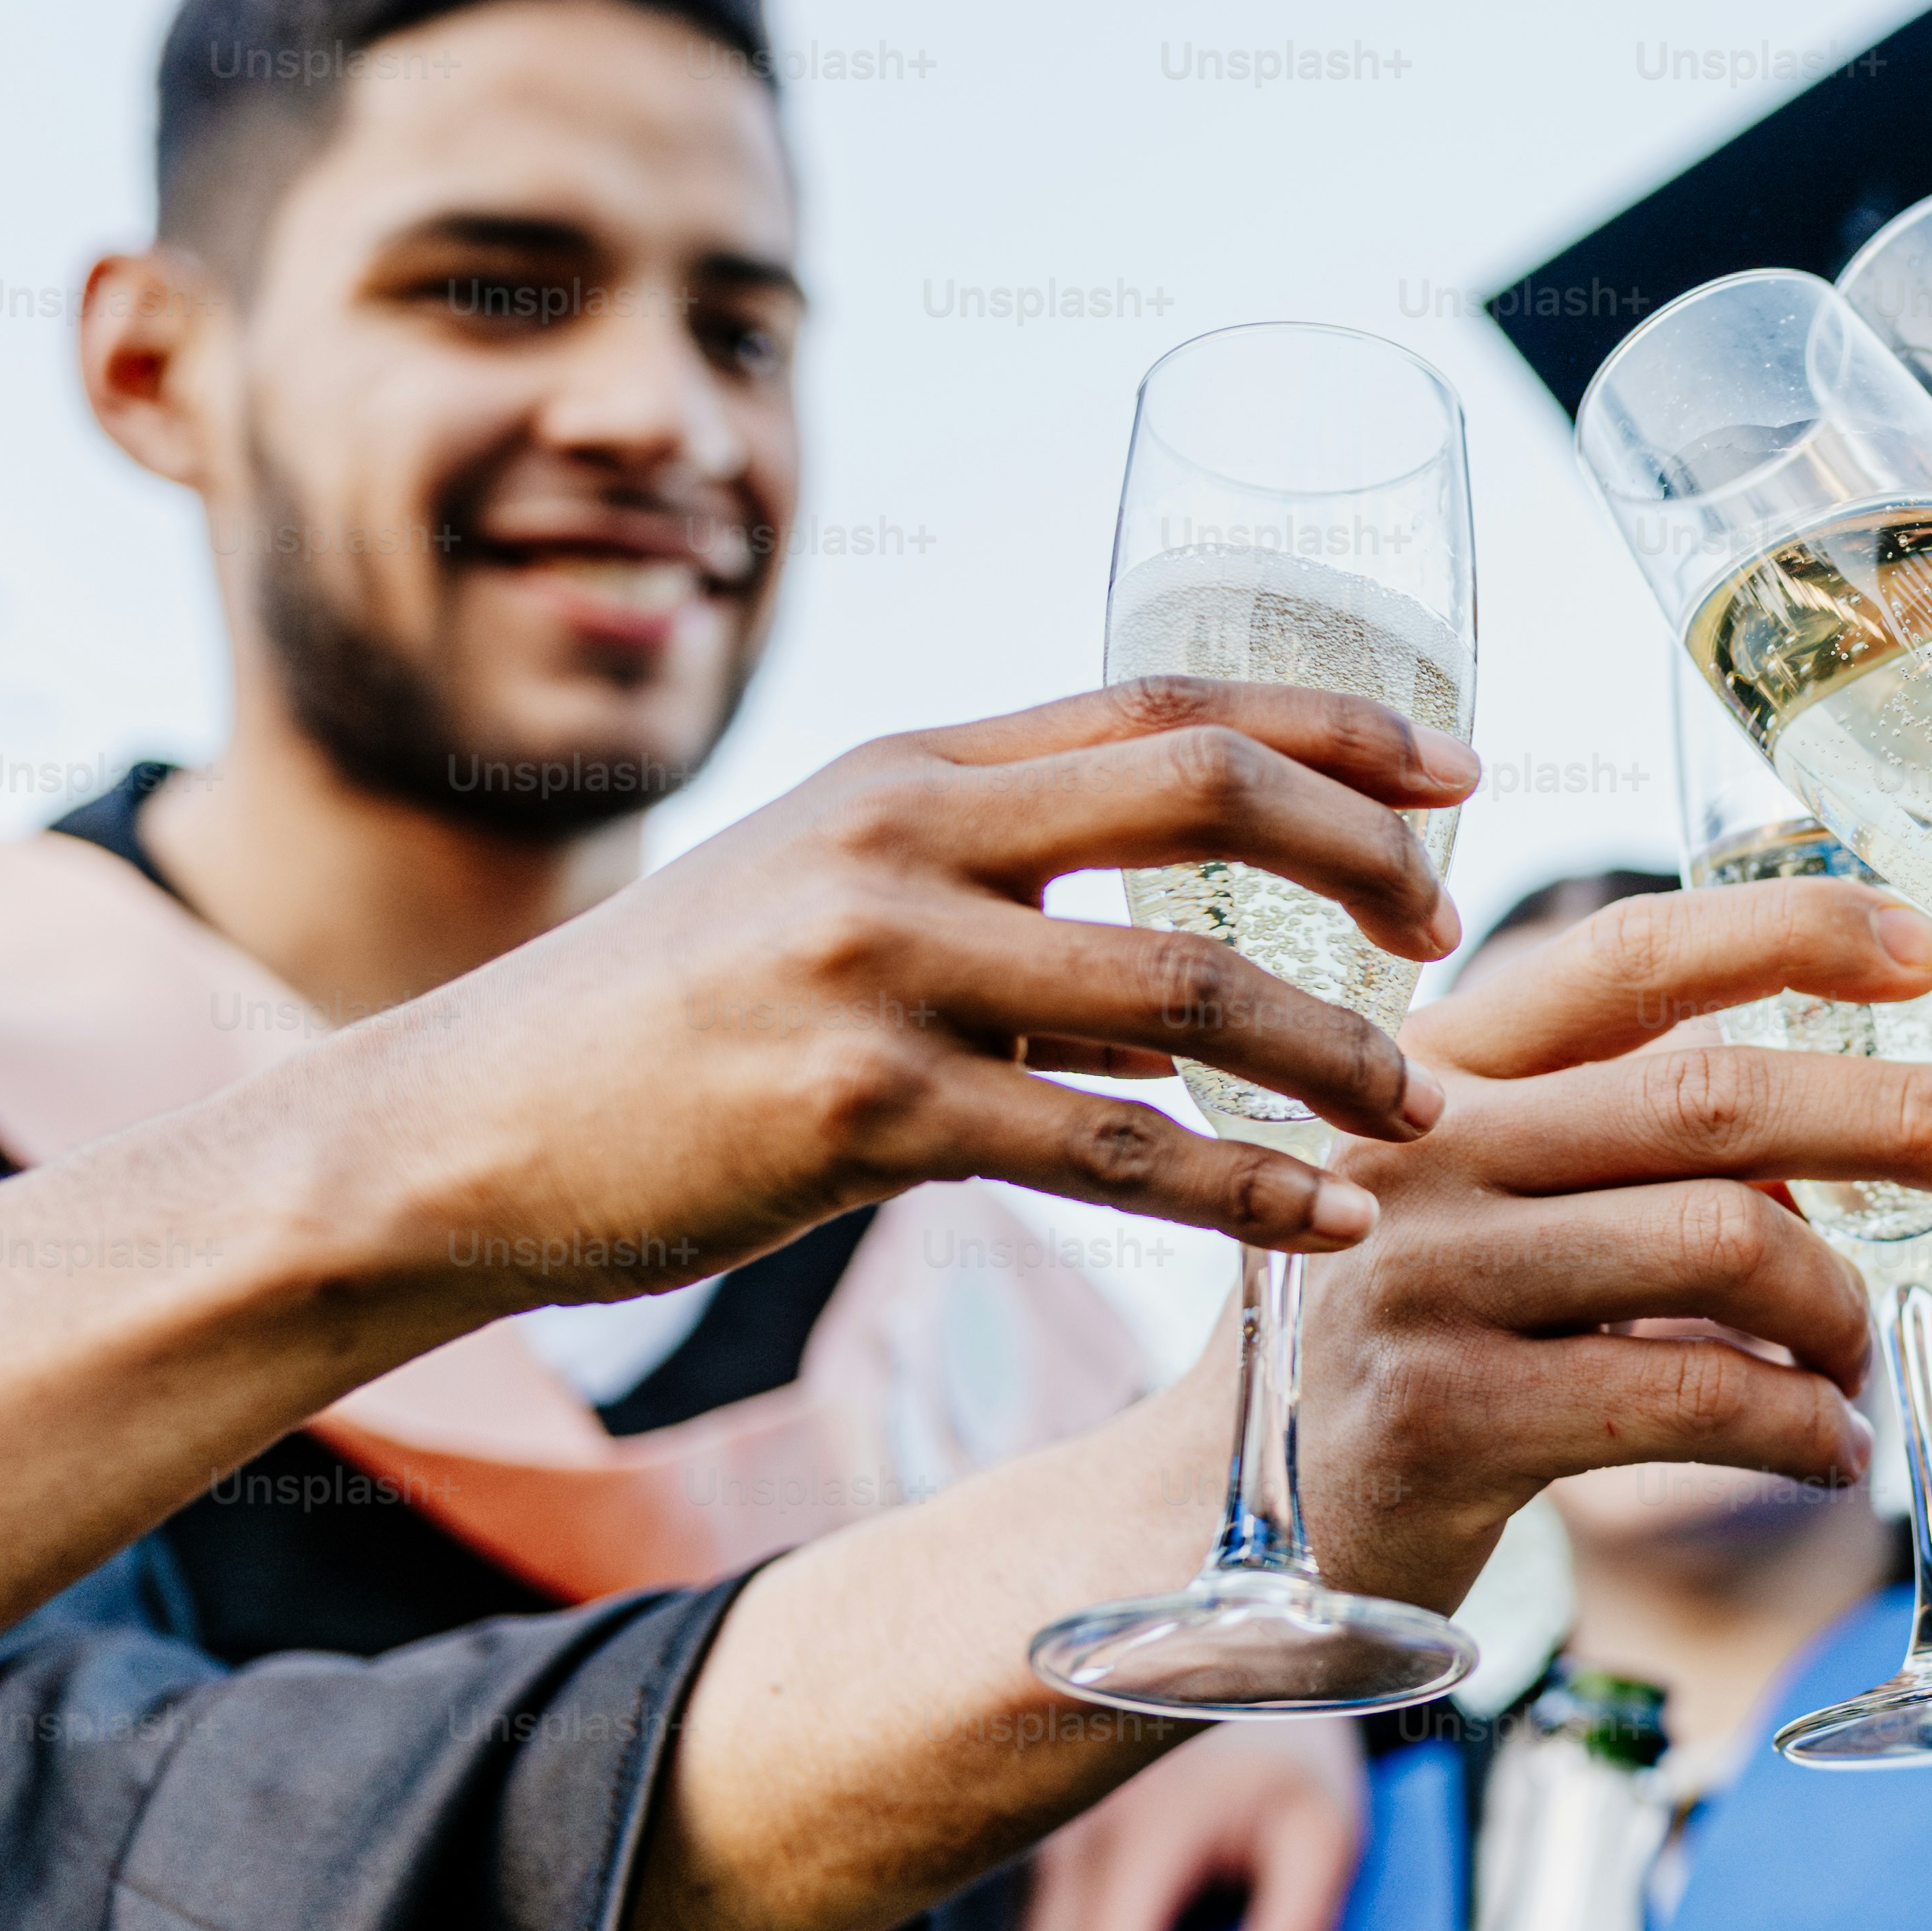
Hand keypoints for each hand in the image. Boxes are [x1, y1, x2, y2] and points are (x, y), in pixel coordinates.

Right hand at [344, 673, 1474, 1318]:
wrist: (466, 1131)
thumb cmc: (670, 1025)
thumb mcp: (830, 893)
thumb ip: (994, 888)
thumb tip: (1168, 947)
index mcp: (914, 764)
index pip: (1174, 704)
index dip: (1341, 732)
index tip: (1465, 774)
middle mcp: (906, 835)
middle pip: (1209, 799)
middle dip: (1366, 861)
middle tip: (1453, 941)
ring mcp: (879, 968)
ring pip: (1185, 992)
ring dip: (1333, 1055)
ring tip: (1424, 1110)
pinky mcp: (860, 1111)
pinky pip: (1107, 1150)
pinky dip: (1240, 1191)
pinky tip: (1326, 1226)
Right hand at [1296, 879, 1931, 1618]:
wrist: (1247, 1511)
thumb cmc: (1419, 1334)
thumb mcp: (1494, 1200)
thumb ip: (1631, 1146)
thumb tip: (1830, 1146)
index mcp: (1442, 1063)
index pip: (1630, 956)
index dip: (1789, 930)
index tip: (1931, 942)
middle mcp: (1421, 1146)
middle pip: (1713, 1099)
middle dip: (1899, 1116)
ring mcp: (1425, 1278)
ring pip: (1729, 1244)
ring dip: (1842, 1309)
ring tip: (1858, 1361)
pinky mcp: (1448, 1415)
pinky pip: (1695, 1396)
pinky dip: (1802, 1426)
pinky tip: (1832, 1452)